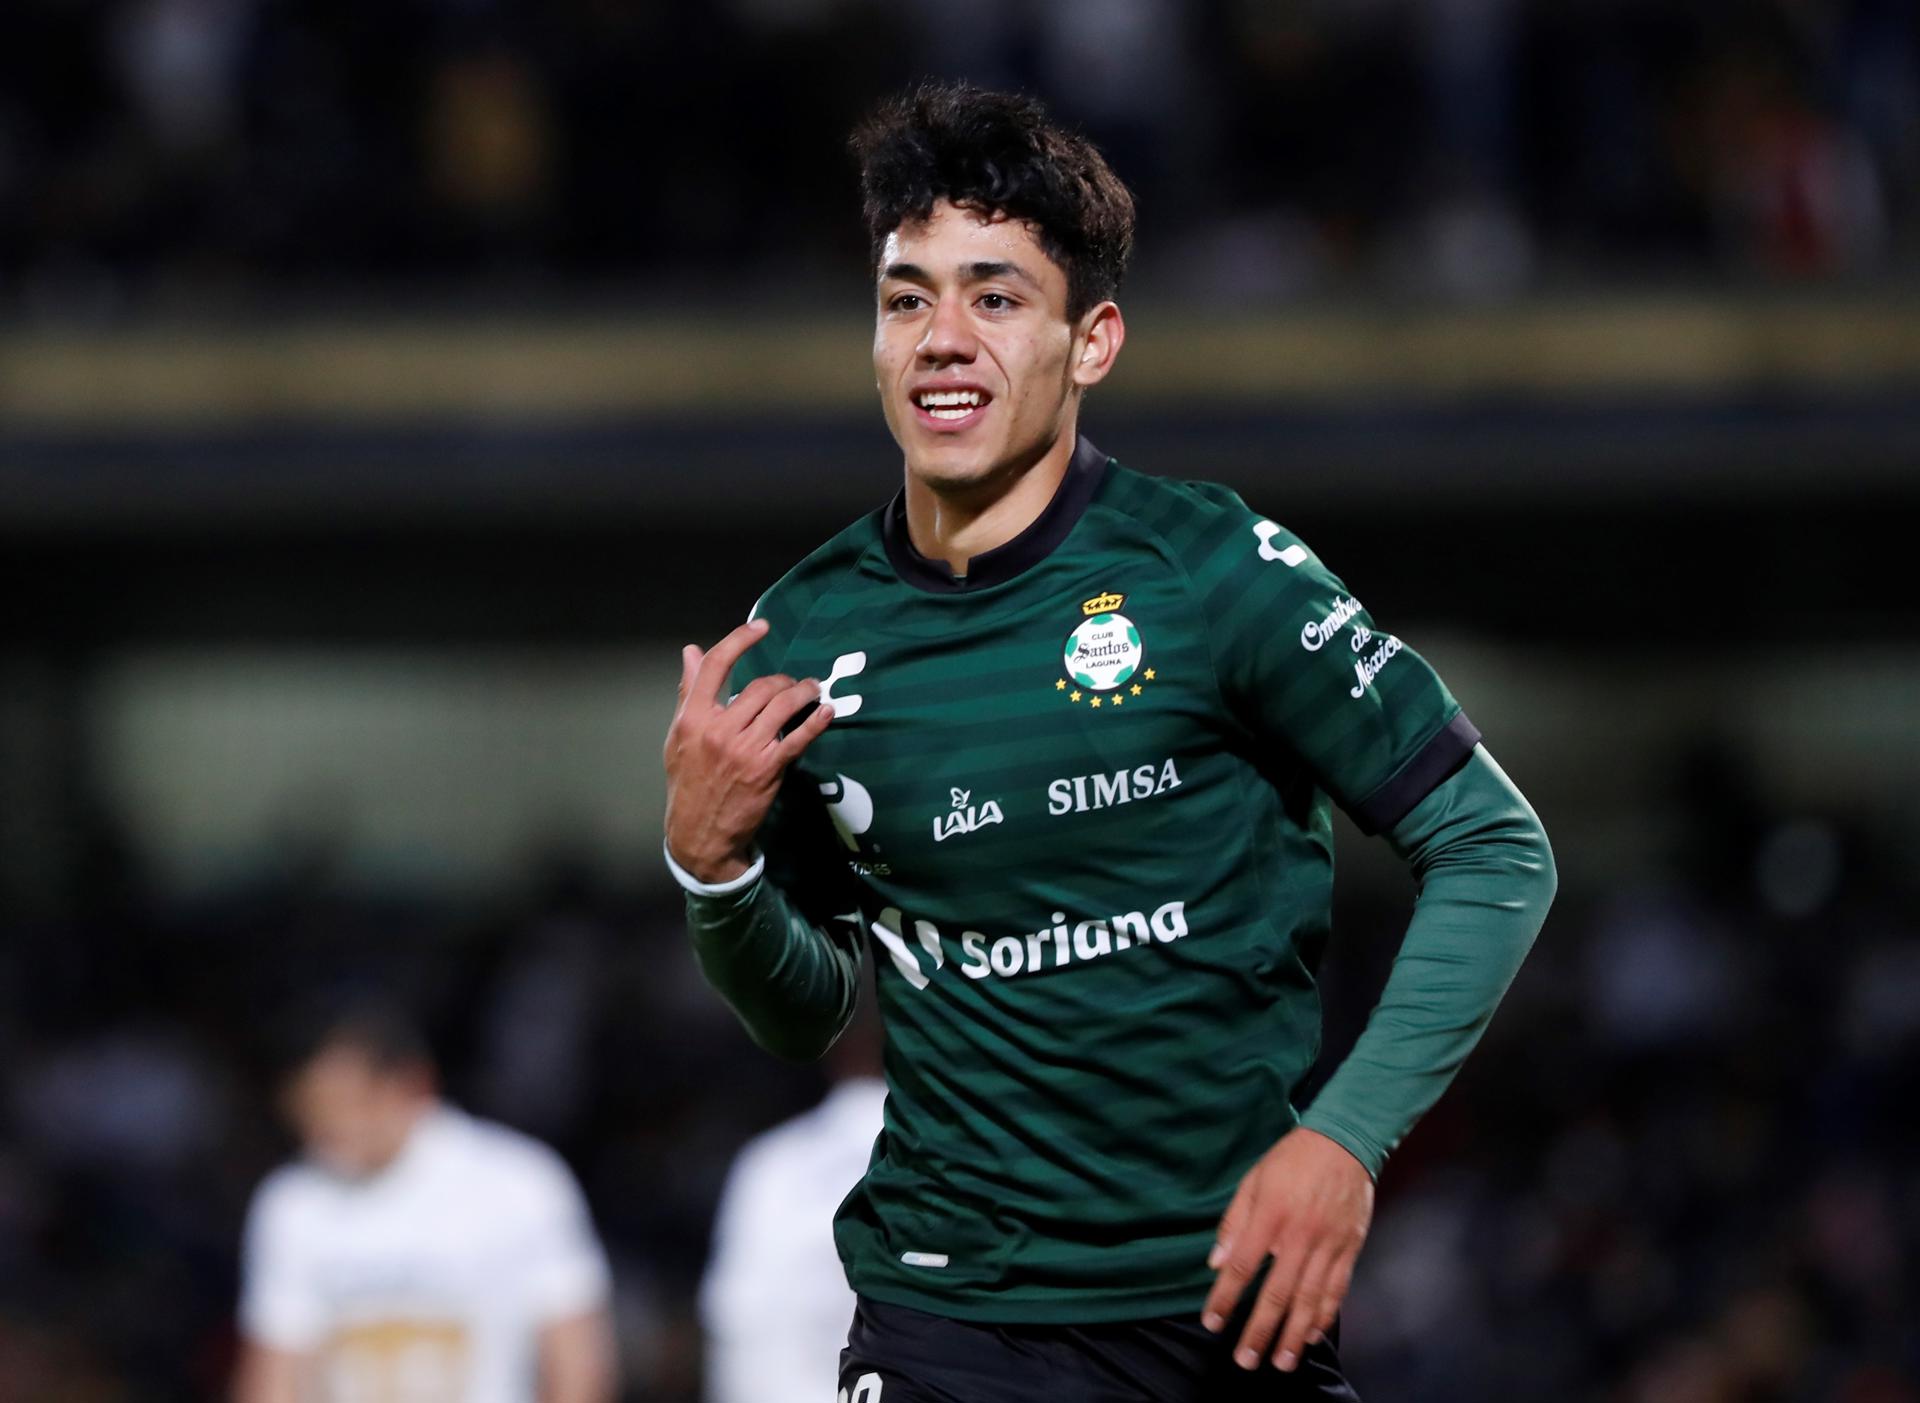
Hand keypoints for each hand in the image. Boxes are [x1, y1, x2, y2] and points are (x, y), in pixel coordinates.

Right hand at [663, 618, 833, 882]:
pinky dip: (816, 721)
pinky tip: (826, 712)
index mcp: (693, 717)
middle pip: (759, 686)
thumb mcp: (678, 736)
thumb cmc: (688, 782)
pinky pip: (798, 738)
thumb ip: (687, 692)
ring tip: (812, 691)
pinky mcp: (768, 769)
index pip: (716, 665)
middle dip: (781, 681)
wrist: (699, 833)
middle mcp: (719, 729)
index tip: (762, 627)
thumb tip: (690, 651)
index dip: (740, 639)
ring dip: (803, 693)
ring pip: (782, 706)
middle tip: (792, 684)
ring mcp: (745, 749)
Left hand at [1201, 1127, 1374, 1372]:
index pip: (1242, 1266)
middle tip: (1245, 1360)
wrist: (1345, 1141)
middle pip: (1276, 1293)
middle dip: (1258, 1331)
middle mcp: (1299, 1235)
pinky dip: (1323, 1316)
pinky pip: (1336, 1290)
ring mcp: (1327, 1244)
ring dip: (1292, 1335)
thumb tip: (1216, 1263)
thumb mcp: (1253, 1180)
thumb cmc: (1291, 1160)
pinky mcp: (1349, 1248)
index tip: (1212, 1322)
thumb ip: (1234, 1222)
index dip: (1225, 1297)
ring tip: (1280, 1361)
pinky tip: (1310, 1335)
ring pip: (1308, 1300)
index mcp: (1270, 1216)